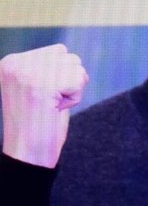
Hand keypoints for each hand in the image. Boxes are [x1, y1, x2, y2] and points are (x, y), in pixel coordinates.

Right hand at [0, 44, 87, 167]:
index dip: (62, 76)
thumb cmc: (38, 123)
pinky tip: (55, 110)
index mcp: (11, 62)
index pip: (58, 51)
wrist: (28, 154)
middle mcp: (15, 64)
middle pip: (69, 57)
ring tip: (51, 107)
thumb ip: (48, 67)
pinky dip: (75, 98)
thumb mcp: (38, 87)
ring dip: (72, 90)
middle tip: (48, 104)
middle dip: (68, 82)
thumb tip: (70, 56)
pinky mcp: (42, 85)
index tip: (43, 96)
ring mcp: (27, 73)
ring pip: (76, 67)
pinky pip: (79, 81)